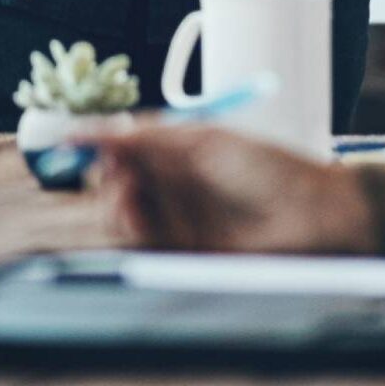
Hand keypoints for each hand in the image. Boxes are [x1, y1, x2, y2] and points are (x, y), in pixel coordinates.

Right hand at [76, 120, 374, 254]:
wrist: (315, 215)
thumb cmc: (270, 169)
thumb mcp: (204, 143)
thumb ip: (148, 138)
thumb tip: (96, 129)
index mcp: (182, 152)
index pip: (126, 146)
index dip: (97, 141)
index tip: (69, 136)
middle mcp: (177, 187)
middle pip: (117, 182)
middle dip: (103, 171)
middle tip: (109, 164)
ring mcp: (180, 222)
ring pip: (123, 215)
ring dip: (113, 198)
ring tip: (126, 187)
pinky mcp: (186, 256)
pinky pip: (144, 243)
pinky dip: (131, 225)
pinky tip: (136, 208)